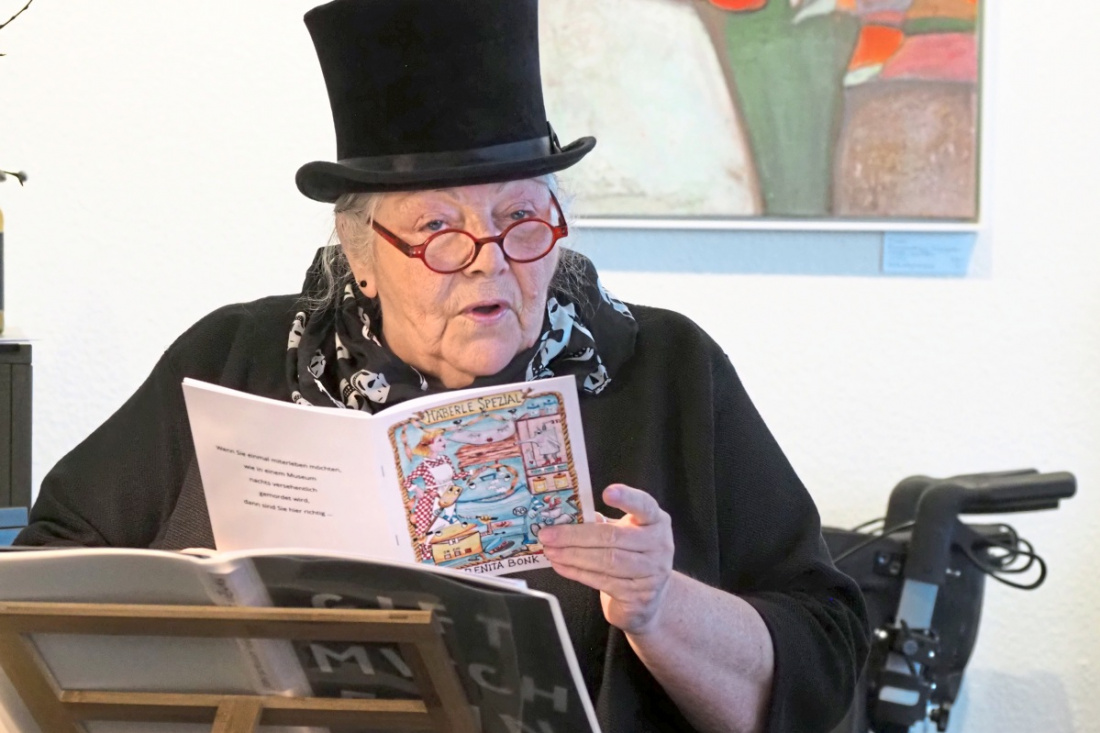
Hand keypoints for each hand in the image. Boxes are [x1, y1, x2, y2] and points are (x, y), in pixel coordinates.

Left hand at [539, 484, 673, 635]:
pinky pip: (602, 582)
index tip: (607, 492)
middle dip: (575, 535)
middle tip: (548, 534)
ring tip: (550, 551)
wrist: (650, 599)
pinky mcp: (639, 597)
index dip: (627, 498)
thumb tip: (566, 517)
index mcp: (656, 522)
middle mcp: (660, 546)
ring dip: (572, 556)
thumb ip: (602, 523)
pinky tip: (561, 566)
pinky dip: (577, 573)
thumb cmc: (631, 556)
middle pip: (614, 537)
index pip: (645, 506)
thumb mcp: (623, 533)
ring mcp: (651, 574)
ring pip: (606, 561)